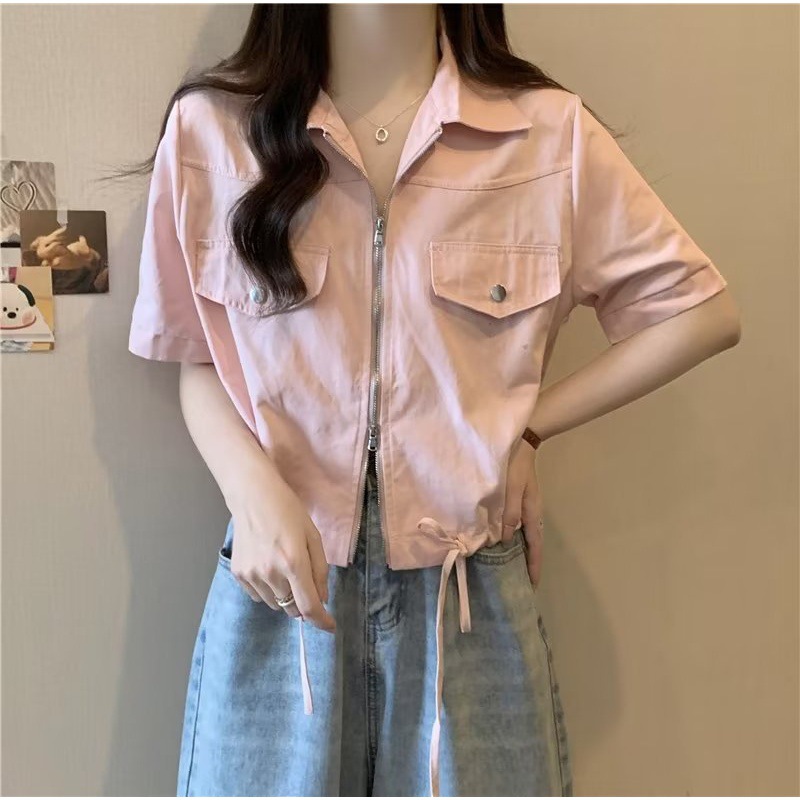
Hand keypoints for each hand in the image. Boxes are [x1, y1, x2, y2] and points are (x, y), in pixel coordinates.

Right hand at [228, 477, 335, 632]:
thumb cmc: (288, 512)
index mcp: (294, 563)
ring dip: (285, 596)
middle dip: (303, 602)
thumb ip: (320, 570)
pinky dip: (268, 590)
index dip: (321, 621)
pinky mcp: (239, 574)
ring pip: (275, 604)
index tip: (330, 627)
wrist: (253, 497)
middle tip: (304, 581)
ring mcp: (252, 575)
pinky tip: (268, 566)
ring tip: (283, 568)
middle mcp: (271, 573)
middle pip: (292, 608)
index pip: (309, 606)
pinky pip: (258, 596)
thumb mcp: (313, 537)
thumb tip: (322, 599)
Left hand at [503, 438, 544, 591]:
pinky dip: (516, 538)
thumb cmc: (514, 466)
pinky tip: (506, 541)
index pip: (535, 546)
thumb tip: (505, 540)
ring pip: (526, 535)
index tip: (533, 585)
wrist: (521, 443)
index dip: (534, 565)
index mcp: (532, 513)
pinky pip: (520, 525)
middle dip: (529, 563)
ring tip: (513, 567)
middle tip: (521, 581)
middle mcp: (532, 513)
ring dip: (522, 551)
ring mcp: (528, 506)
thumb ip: (509, 514)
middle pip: (533, 544)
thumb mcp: (511, 490)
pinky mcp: (521, 500)